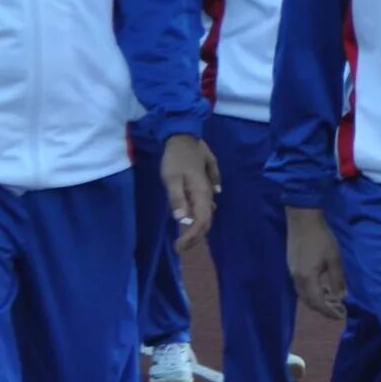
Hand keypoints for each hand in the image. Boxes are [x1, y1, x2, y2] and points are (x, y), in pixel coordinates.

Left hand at [161, 132, 219, 250]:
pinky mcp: (208, 176)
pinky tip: (203, 209)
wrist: (183, 133)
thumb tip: (182, 219)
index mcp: (201, 193)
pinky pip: (210, 197)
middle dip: (195, 235)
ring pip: (208, 209)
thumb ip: (177, 198)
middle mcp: (208, 191)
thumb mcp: (171, 178)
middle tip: (181, 246)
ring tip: (188, 233)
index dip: (191, 237)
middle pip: (206, 218)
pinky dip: (205, 209)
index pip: (200, 222)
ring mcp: (210, 183)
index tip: (179, 247)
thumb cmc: (175, 157)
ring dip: (199, 224)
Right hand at [287, 206, 345, 319]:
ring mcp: (292, 272)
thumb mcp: (334, 259)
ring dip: (316, 300)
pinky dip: (311, 292)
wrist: (302, 220)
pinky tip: (321, 287)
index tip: (339, 316)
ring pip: (303, 294)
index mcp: (307, 279)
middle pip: (308, 301)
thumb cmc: (321, 238)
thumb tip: (341, 296)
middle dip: (322, 309)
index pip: (317, 303)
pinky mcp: (292, 266)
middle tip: (336, 311)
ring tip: (330, 300)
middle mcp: (296, 279)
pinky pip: (300, 286)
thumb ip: (337, 279)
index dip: (328, 312)